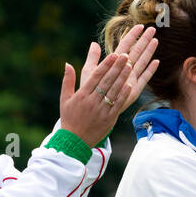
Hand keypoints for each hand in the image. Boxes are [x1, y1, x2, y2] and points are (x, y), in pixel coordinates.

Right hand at [58, 25, 159, 147]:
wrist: (74, 141)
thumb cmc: (69, 118)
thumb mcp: (65, 99)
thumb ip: (68, 80)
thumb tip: (68, 63)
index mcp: (82, 95)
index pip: (95, 77)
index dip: (105, 65)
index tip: (113, 55)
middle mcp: (92, 102)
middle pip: (106, 81)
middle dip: (116, 67)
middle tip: (125, 55)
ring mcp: (101, 111)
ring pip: (113, 91)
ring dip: (122, 78)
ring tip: (130, 65)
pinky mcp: (109, 119)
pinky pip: (117, 105)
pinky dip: (124, 95)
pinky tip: (130, 84)